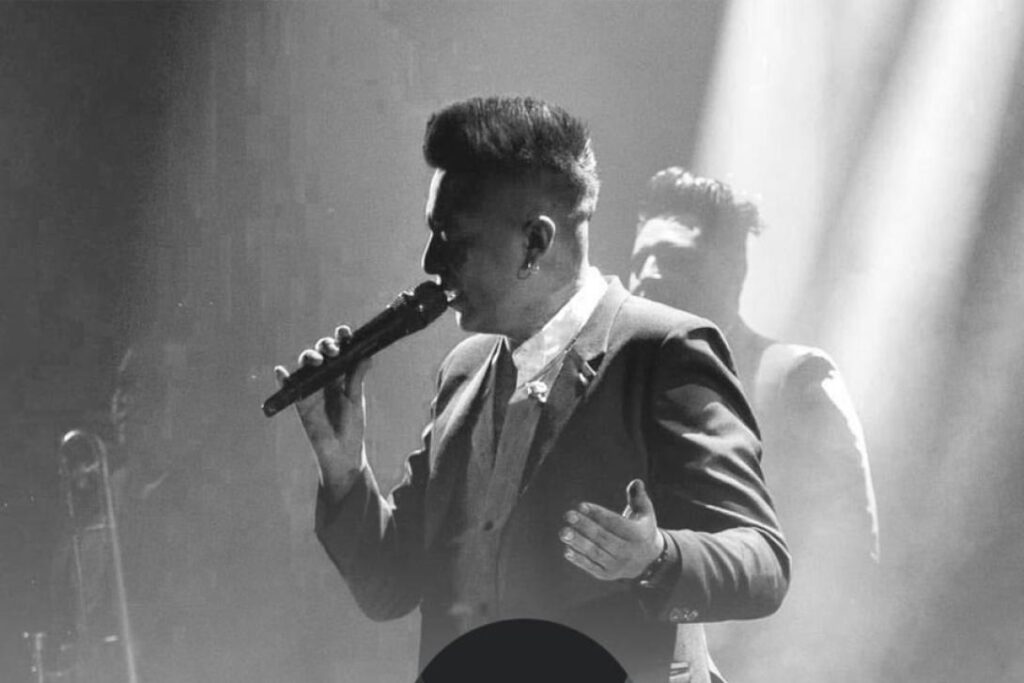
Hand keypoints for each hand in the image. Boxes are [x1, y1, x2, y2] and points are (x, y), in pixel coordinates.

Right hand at [274, 326, 370, 492]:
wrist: (342, 452)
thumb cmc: (352, 426)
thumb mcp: (355, 399)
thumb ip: (357, 377)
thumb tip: (366, 354)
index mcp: (342, 374)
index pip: (340, 350)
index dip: (340, 338)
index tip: (344, 332)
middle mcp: (326, 377)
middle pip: (321, 352)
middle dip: (325, 346)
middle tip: (334, 351)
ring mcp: (311, 387)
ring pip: (305, 365)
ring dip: (309, 357)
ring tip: (317, 360)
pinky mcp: (300, 401)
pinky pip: (288, 386)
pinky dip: (283, 378)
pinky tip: (281, 372)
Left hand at [560, 479, 664, 580]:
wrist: (648, 559)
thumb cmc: (641, 528)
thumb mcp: (645, 511)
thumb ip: (638, 496)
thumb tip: (635, 482)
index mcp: (639, 534)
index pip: (616, 523)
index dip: (598, 514)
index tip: (581, 505)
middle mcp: (629, 552)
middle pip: (604, 538)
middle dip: (585, 526)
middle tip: (568, 515)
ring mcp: (618, 565)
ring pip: (596, 553)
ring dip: (578, 543)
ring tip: (563, 532)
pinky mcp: (607, 574)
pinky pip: (591, 566)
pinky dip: (579, 560)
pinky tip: (567, 550)